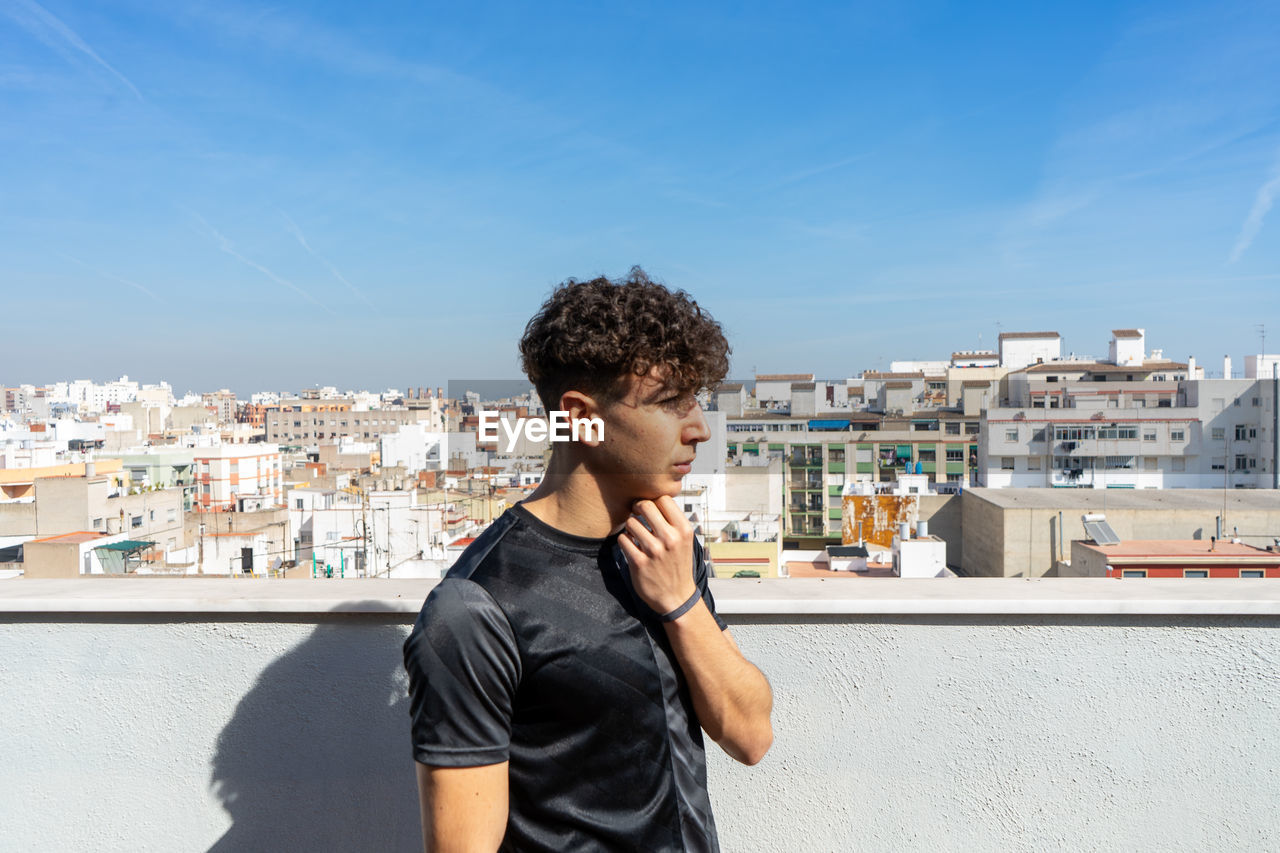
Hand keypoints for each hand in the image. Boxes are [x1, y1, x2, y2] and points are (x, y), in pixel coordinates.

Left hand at [618, 495, 697, 615]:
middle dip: (637, 508)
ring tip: (636, 535)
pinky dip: (624, 541)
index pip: (664, 499)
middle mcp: (670, 538)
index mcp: (684, 530)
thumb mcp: (684, 540)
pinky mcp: (639, 563)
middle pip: (645, 505)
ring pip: (631, 522)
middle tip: (637, 515)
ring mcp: (654, 551)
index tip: (648, 509)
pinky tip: (632, 547)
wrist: (676, 597)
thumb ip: (672, 521)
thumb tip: (653, 499)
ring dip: (630, 527)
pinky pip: (623, 539)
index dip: (653, 501)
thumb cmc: (678, 564)